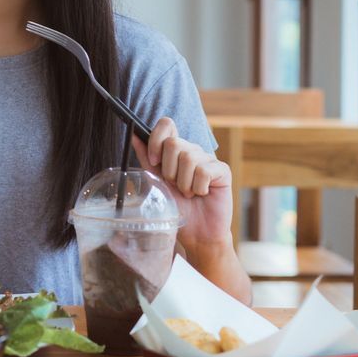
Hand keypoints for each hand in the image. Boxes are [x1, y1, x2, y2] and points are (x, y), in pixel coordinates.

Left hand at [133, 117, 232, 251]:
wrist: (196, 232)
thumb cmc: (177, 207)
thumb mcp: (157, 181)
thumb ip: (147, 158)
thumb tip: (135, 136)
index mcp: (175, 151)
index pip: (167, 125)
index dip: (157, 139)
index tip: (153, 161)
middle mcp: (192, 151)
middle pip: (174, 144)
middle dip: (169, 170)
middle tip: (175, 186)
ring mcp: (208, 159)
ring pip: (188, 158)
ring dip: (183, 183)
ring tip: (188, 193)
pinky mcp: (223, 170)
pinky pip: (203, 171)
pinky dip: (198, 187)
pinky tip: (202, 194)